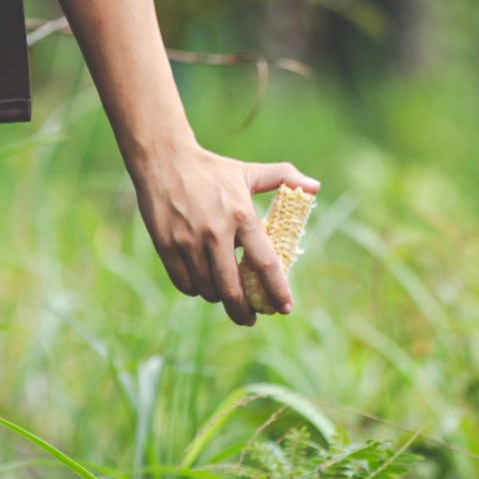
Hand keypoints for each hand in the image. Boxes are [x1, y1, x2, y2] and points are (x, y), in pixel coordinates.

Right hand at [130, 145, 318, 326]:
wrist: (164, 159)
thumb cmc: (212, 169)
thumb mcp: (249, 171)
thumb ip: (284, 177)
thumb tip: (315, 187)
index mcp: (241, 215)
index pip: (265, 263)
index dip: (277, 290)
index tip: (285, 308)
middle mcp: (216, 232)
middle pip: (232, 289)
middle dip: (244, 312)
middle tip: (251, 319)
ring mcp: (189, 241)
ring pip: (208, 290)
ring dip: (220, 299)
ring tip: (226, 295)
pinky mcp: (166, 247)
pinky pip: (185, 284)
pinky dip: (196, 290)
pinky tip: (203, 284)